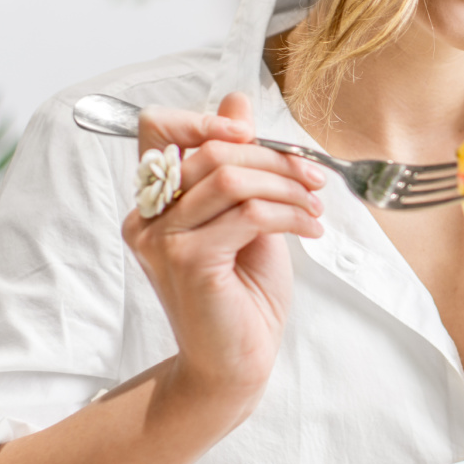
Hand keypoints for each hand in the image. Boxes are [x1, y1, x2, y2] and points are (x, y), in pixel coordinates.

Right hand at [121, 92, 324, 410]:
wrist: (237, 363)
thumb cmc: (243, 293)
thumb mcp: (247, 215)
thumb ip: (239, 163)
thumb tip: (238, 100)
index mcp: (155, 200)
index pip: (155, 128)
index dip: (203, 117)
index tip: (250, 131)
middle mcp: (147, 217)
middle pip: (210, 150)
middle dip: (274, 157)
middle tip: (314, 176)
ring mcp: (162, 240)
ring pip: (231, 178)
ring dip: (288, 185)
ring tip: (316, 204)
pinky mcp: (188, 262)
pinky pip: (247, 214)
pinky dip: (291, 214)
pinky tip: (312, 228)